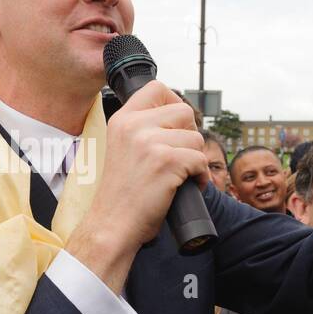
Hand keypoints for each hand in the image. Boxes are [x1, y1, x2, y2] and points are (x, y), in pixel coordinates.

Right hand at [66, 82, 205, 292]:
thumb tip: (180, 118)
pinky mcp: (166, 162)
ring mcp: (150, 143)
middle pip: (184, 112)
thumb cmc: (121, 195)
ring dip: (195, 159)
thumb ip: (142, 130)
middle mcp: (134, 126)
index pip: (157, 88)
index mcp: (121, 120)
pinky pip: (200, 159)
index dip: (174, 103)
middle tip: (180, 157)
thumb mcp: (121, 149)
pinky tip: (187, 186)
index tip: (176, 126)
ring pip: (196, 138)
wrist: (112, 225)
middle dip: (190, 135)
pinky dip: (200, 176)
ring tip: (180, 176)